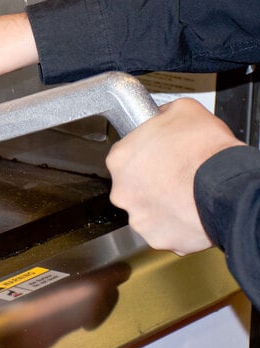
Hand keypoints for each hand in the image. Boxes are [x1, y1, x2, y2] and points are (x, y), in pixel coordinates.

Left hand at [106, 98, 244, 254]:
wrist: (227, 186)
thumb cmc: (206, 151)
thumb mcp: (182, 110)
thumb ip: (161, 114)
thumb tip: (160, 115)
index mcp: (120, 159)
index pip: (124, 155)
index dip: (144, 153)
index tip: (157, 155)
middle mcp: (122, 190)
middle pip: (131, 184)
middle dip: (149, 181)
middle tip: (172, 175)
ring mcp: (138, 217)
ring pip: (145, 209)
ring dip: (160, 203)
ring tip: (182, 193)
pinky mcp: (156, 237)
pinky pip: (162, 229)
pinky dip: (173, 223)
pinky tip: (186, 210)